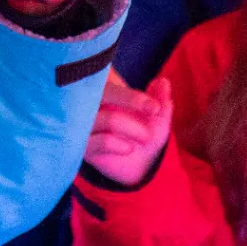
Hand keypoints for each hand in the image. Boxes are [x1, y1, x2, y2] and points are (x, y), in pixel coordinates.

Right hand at [85, 72, 172, 187]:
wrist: (140, 163)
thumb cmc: (145, 131)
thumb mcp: (158, 116)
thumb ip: (160, 98)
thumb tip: (163, 82)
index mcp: (106, 90)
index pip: (111, 84)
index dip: (132, 96)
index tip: (154, 108)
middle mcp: (91, 103)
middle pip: (103, 93)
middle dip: (131, 102)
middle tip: (153, 114)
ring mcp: (85, 124)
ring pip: (108, 119)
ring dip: (132, 128)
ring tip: (146, 137)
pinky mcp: (83, 145)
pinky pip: (100, 141)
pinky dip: (117, 144)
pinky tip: (129, 148)